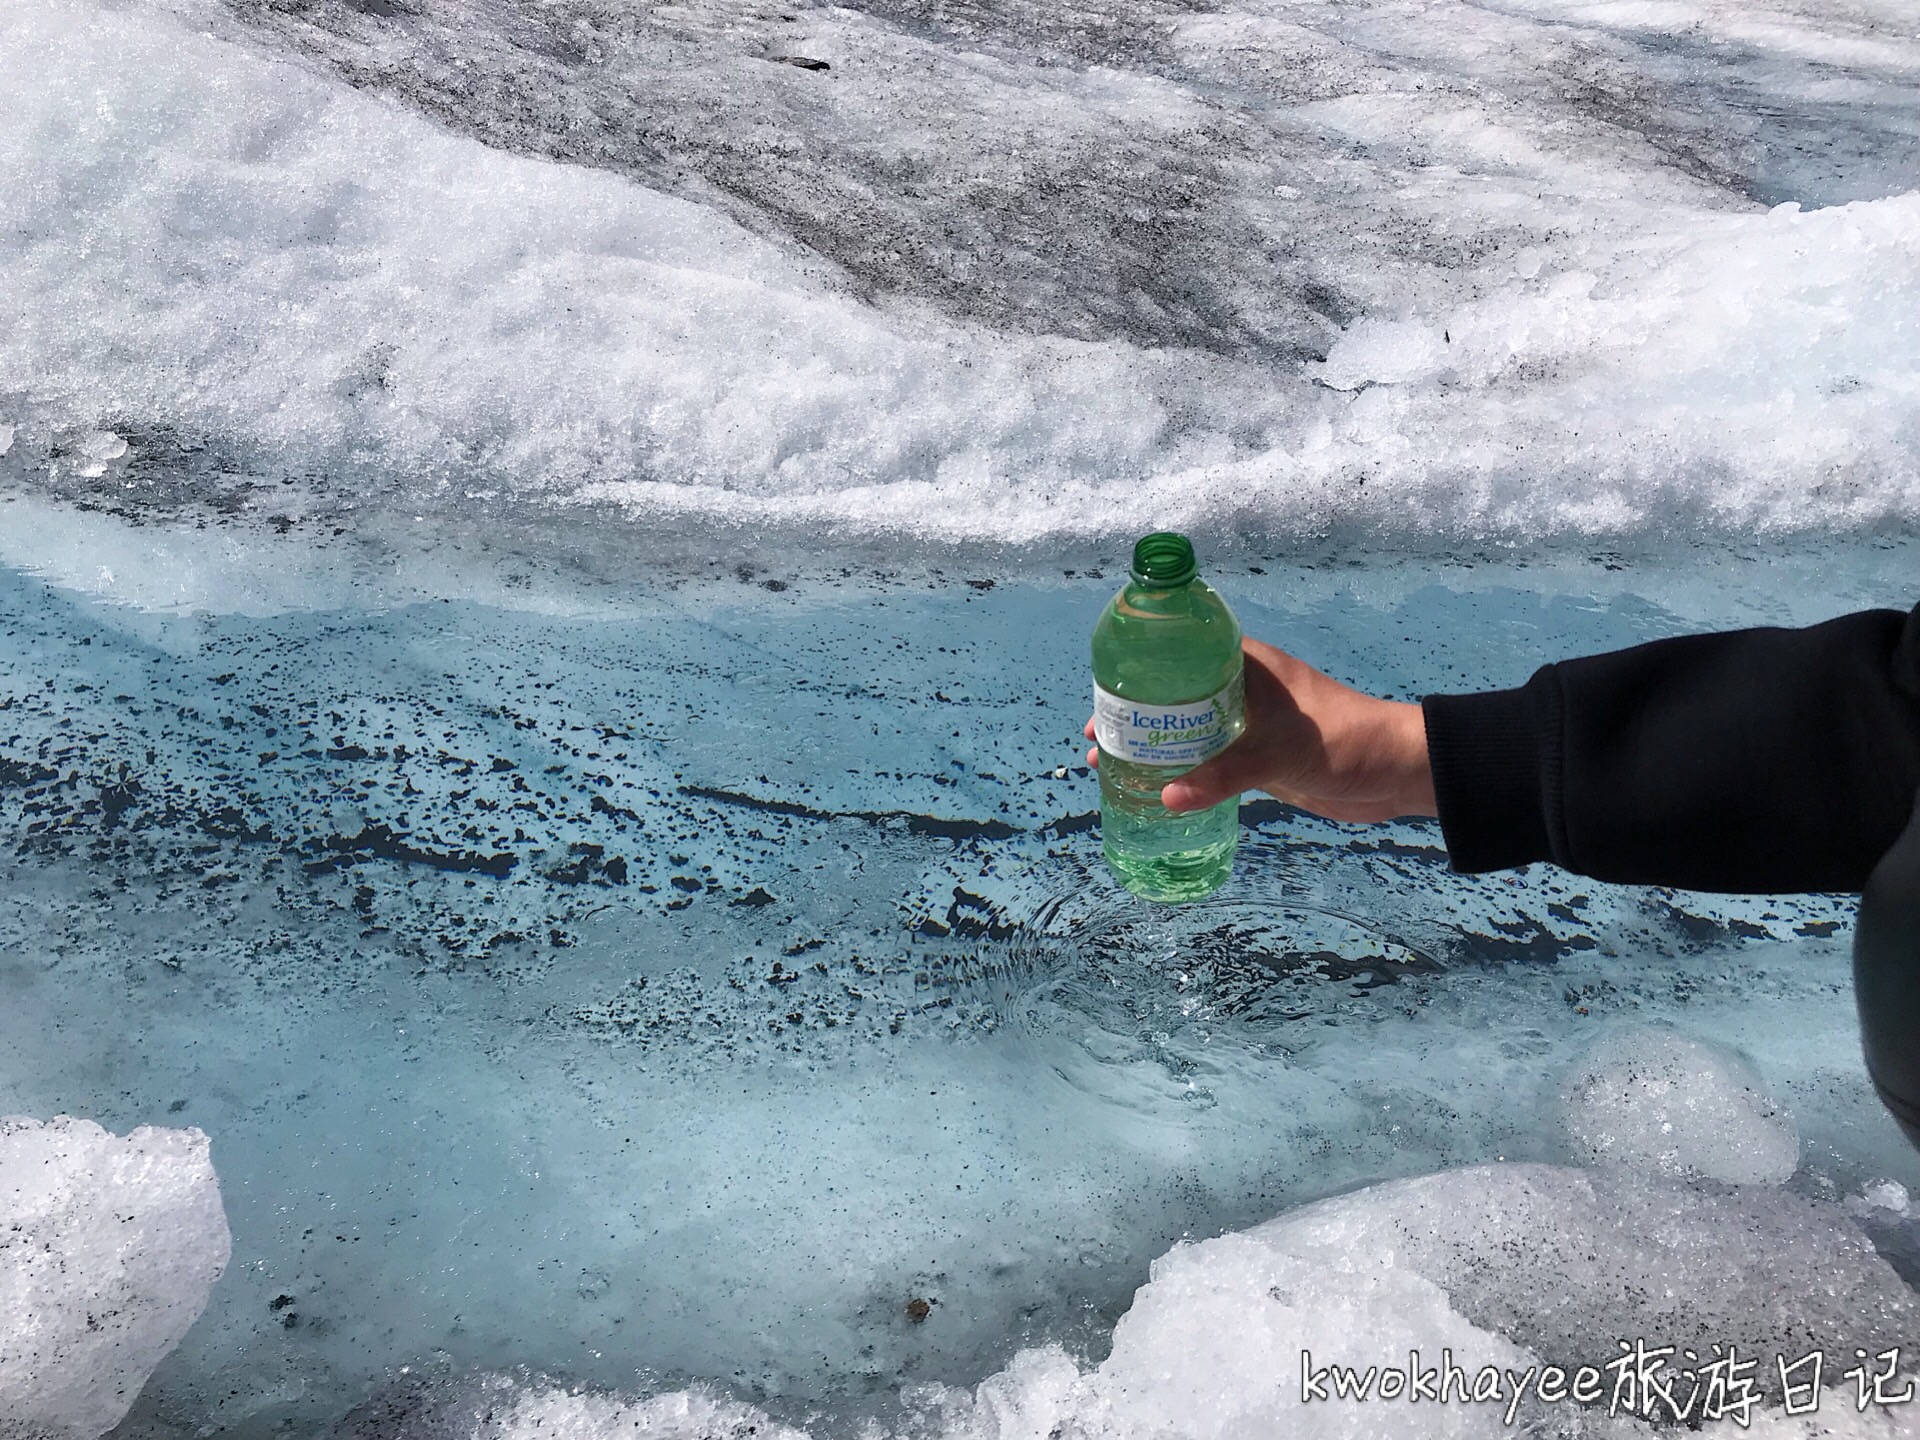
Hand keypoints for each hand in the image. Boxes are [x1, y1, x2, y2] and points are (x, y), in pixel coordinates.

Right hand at [1084, 637, 1436, 822]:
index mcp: (1245, 666)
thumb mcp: (1279, 754)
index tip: (1105, 693)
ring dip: (1152, 744)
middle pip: (1174, 694)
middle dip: (1135, 714)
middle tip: (1097, 737)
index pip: (1181, 652)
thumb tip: (1165, 797)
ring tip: (1109, 763)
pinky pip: (1206, 758)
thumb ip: (1223, 775)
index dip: (1140, 671)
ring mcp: (1248, 724)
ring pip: (1186, 729)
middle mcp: (1241, 689)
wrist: (1394, 773)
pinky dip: (1179, 769)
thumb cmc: (1343, 742)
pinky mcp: (1257, 758)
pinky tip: (1152, 786)